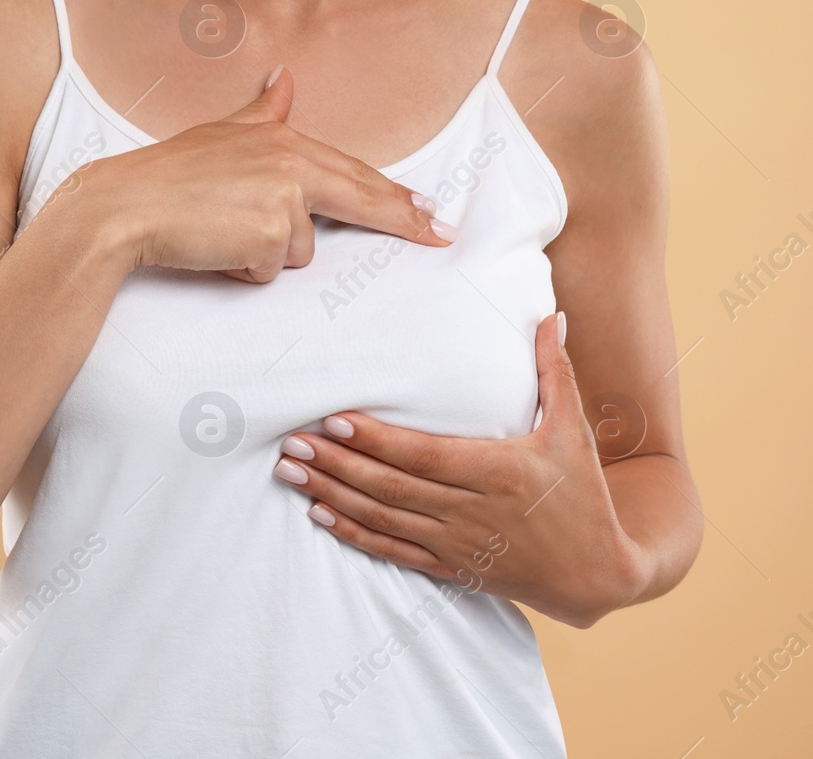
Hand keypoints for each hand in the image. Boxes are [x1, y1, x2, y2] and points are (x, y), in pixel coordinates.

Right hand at [85, 65, 456, 283]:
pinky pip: (270, 271)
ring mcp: (284, 198)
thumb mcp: (220, 133)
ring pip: (299, 250)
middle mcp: (291, 163)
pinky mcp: (271, 234)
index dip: (395, 194)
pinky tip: (213, 249)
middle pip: (361, 197)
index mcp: (283, 140)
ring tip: (219, 233)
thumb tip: (285, 76)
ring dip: (263, 254)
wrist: (124, 206)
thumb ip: (263, 111)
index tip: (430, 211)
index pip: (351, 171)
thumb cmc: (166, 175)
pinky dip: (243, 269)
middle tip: (443, 234)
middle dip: (404, 218)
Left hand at [272, 313, 646, 627]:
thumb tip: (550, 316)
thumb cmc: (584, 496)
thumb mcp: (574, 432)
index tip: (335, 419)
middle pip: (390, 486)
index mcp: (499, 472)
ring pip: (383, 519)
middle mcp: (471, 511)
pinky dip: (354, 534)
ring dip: (333, 494)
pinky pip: (393, 552)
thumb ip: (554, 373)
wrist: (599, 575)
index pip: (423, 455)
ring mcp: (458, 544)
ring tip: (291, 471)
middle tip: (291, 442)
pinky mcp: (451, 568)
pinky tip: (319, 514)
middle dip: (336, 463)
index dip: (376, 440)